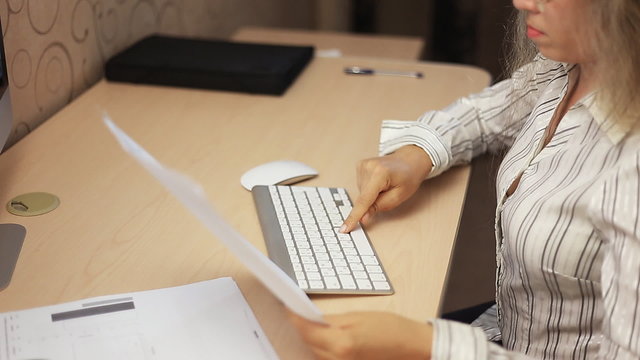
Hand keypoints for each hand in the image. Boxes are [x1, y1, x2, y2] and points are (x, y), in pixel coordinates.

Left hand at [288, 311, 431, 359]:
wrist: (411, 346)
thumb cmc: (390, 329)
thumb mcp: (358, 317)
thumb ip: (331, 320)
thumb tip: (310, 318)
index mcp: (342, 344)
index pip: (307, 331)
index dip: (294, 318)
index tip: (287, 308)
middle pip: (308, 344)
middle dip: (300, 328)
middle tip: (295, 312)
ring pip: (315, 353)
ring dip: (310, 339)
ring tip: (308, 323)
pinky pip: (325, 359)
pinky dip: (320, 349)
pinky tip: (323, 338)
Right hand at [341, 146, 432, 232]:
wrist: (409, 160)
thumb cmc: (408, 177)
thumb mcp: (399, 196)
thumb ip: (379, 207)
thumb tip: (363, 217)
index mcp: (380, 174)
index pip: (364, 200)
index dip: (354, 216)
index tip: (345, 228)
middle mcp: (368, 167)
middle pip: (363, 197)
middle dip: (372, 202)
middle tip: (388, 192)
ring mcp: (362, 165)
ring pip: (361, 192)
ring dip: (371, 195)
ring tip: (385, 185)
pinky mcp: (359, 165)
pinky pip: (361, 186)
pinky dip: (369, 189)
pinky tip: (378, 182)